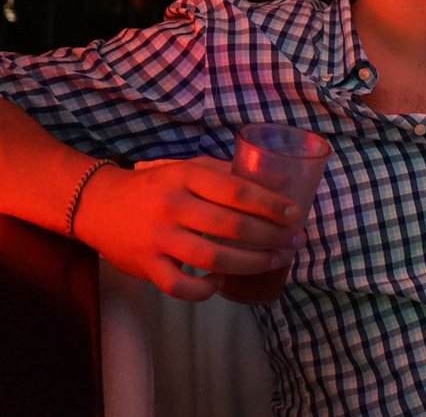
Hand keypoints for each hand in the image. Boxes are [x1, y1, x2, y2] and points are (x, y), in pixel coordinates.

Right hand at [76, 157, 304, 300]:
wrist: (97, 204)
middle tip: (295, 242)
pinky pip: (180, 287)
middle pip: (232, 226)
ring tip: (275, 261)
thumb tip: (275, 182)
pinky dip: (205, 289)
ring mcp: (158, 238)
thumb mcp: (187, 168)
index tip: (296, 214)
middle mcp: (173, 206)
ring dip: (251, 263)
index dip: (271, 204)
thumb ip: (224, 173)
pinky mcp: (146, 266)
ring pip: (213, 258)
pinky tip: (222, 281)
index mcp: (187, 177)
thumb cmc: (155, 186)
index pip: (237, 190)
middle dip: (271, 237)